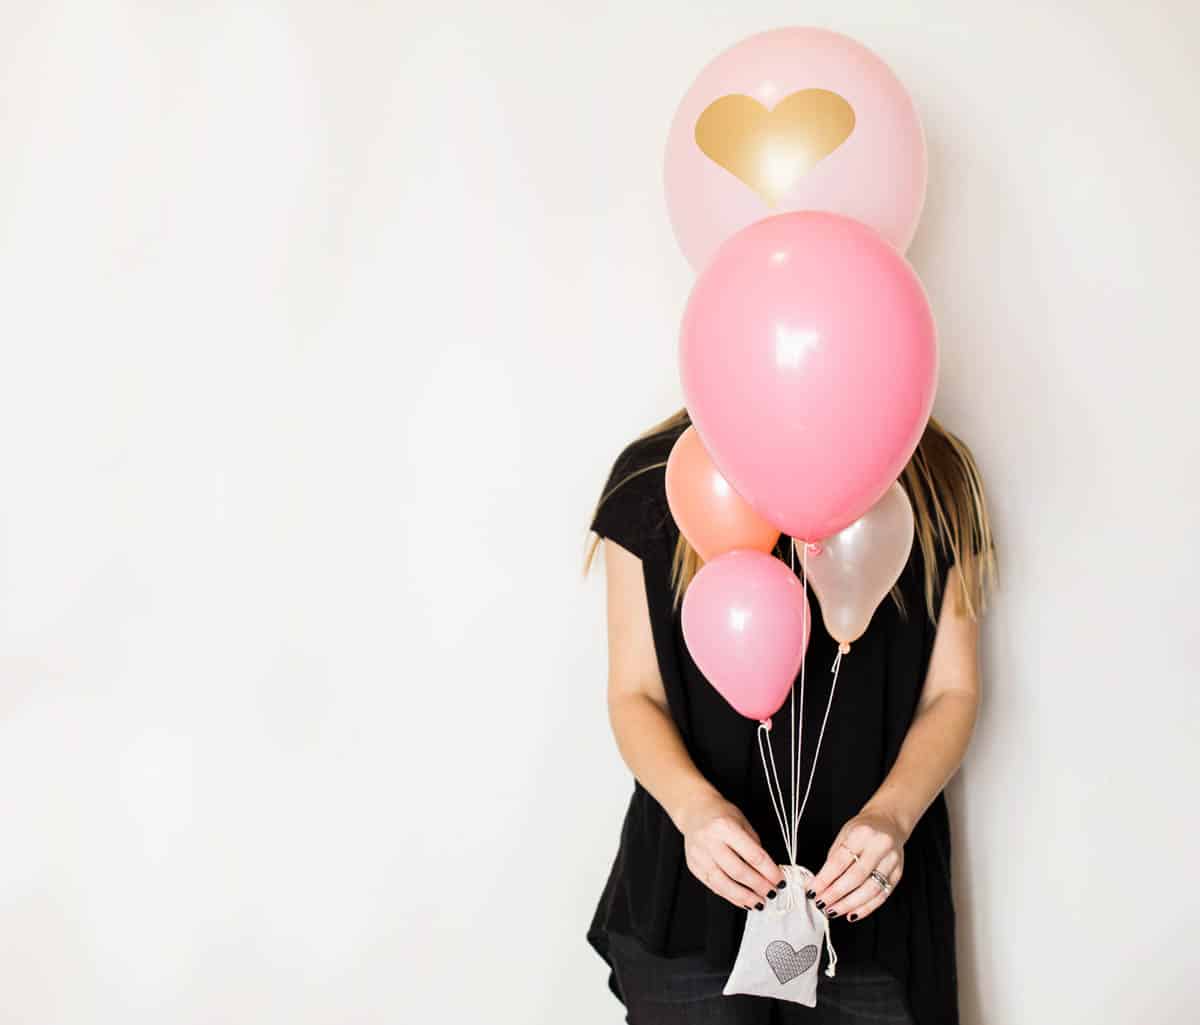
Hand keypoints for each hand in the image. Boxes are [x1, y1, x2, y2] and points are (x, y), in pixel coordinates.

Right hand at [678, 793, 784, 910]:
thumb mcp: (742, 823)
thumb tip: (768, 873)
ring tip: (759, 903)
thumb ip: (754, 847)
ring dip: (745, 897)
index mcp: (725, 827)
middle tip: (772, 893)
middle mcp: (710, 841)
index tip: (780, 881)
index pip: (753, 855)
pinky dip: (731, 896)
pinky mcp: (694, 867)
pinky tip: (743, 900)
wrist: (694, 811)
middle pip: (739, 871)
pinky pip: (714, 887)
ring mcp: (699, 856)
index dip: (769, 871)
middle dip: (759, 886)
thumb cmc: (721, 815)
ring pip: (724, 884)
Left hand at [806, 809, 905, 922]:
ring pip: (870, 890)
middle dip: (835, 894)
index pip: (839, 861)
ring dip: (849, 904)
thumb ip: (833, 859)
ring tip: (833, 911)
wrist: (888, 823)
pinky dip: (866, 908)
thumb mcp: (844, 835)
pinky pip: (881, 896)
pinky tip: (852, 913)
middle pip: (855, 877)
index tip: (812, 891)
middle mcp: (879, 846)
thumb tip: (819, 885)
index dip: (824, 879)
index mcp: (861, 834)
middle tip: (821, 904)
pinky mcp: (898, 874)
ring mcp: (891, 861)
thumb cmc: (863, 829)